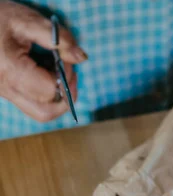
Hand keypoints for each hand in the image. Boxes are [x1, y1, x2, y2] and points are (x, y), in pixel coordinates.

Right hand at [0, 1, 86, 121]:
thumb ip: (58, 38)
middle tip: (68, 73)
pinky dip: (45, 94)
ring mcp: (5, 94)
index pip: (51, 90)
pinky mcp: (6, 93)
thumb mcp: (28, 20)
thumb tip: (81, 57)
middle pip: (46, 112)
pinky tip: (42, 72)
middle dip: (65, 95)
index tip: (64, 57)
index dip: (66, 76)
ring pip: (40, 112)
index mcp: (11, 71)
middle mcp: (5, 89)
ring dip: (56, 98)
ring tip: (55, 72)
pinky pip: (31, 104)